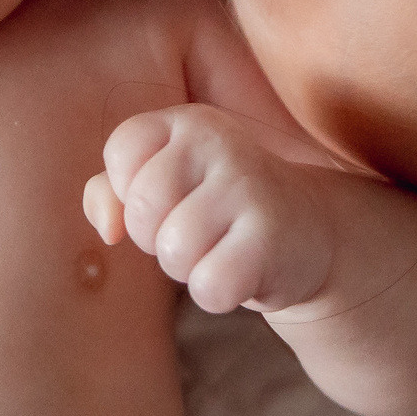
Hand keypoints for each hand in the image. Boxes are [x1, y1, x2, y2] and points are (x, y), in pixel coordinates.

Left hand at [84, 105, 336, 315]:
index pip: (121, 153)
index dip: (130, 192)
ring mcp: (247, 185)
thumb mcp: (163, 184)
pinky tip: (243, 272)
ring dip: (190, 268)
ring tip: (221, 249)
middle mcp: (219, 141)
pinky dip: (217, 293)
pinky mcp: (269, 236)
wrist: (309, 230)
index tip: (168, 198)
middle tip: (197, 231)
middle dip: (157, 237)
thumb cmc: (217, 207)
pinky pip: (209, 286)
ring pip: (173, 251)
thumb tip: (107, 230)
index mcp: (187, 121)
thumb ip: (110, 193)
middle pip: (142, 207)